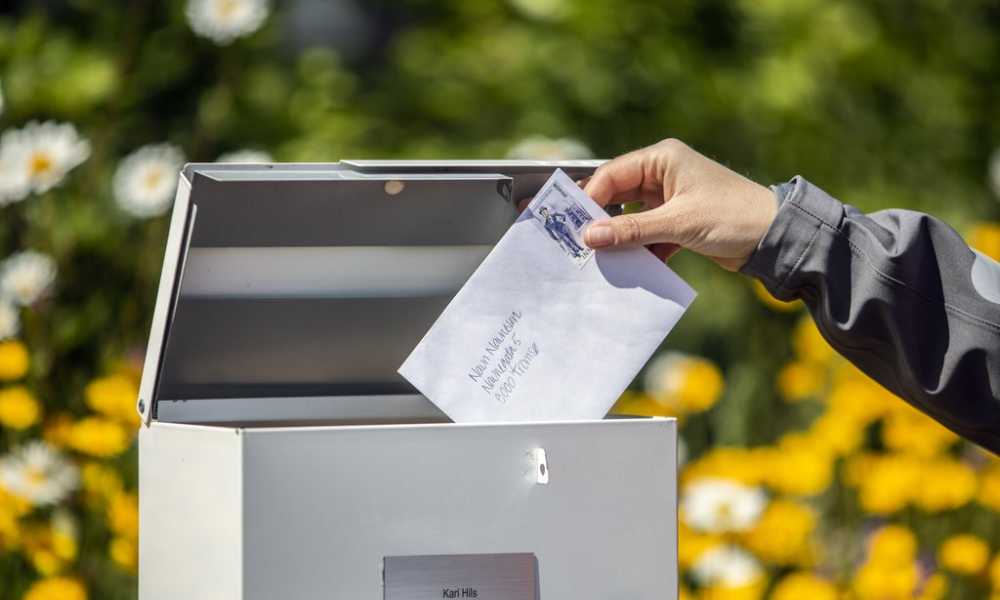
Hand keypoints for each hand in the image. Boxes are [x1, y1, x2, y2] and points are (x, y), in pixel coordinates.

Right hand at [582, 139, 777, 270]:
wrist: (775, 237)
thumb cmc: (733, 216)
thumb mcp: (679, 223)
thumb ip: (632, 230)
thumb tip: (590, 236)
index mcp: (662, 159)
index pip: (612, 174)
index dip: (589, 199)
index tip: (569, 224)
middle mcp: (662, 174)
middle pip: (617, 195)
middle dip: (599, 218)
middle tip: (575, 240)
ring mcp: (669, 199)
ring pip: (629, 217)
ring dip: (618, 238)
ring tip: (597, 257)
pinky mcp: (677, 222)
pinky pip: (645, 234)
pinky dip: (637, 250)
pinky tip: (626, 267)